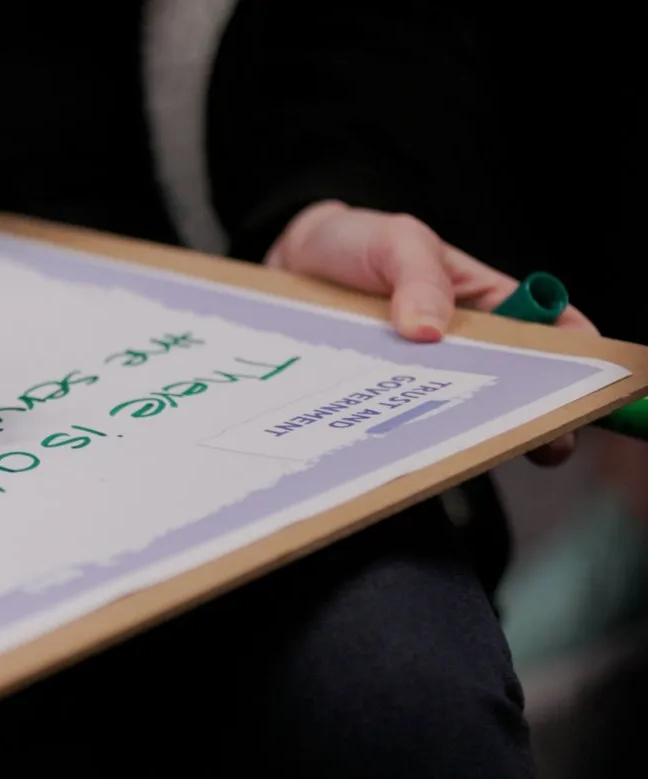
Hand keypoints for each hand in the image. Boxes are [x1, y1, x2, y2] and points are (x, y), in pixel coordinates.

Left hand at [267, 200, 597, 466]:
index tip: (578, 385)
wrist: (289, 262)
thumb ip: (418, 276)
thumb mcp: (395, 242)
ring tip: (460, 447)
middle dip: (530, 415)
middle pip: (512, 388)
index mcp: (485, 303)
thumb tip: (428, 330)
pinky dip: (399, 434)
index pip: (551, 331)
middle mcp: (460, 346)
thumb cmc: (354, 243)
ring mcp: (418, 374)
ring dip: (460, 431)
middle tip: (531, 440)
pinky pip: (394, 421)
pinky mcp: (377, 395)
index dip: (575, 358)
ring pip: (453, 413)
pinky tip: (394, 446)